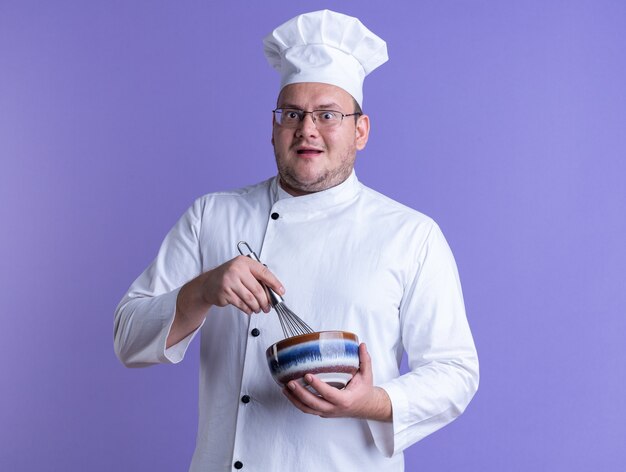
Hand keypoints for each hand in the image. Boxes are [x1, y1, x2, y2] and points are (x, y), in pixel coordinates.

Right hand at [167, 256, 283, 346]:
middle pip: (258, 289)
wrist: (208, 283)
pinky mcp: (225, 293)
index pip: (264, 272)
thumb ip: (256, 278)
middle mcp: (236, 270)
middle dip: (265, 300)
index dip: (274, 283)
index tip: (281, 291)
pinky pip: (242, 304)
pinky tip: (249, 309)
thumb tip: (273, 291)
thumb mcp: (242, 270)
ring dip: (257, 306)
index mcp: (244, 262)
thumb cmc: (229, 277)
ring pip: (250, 299)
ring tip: (259, 309)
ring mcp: (229, 282)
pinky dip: (248, 309)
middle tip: (268, 306)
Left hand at [282, 343, 391, 421]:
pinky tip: (289, 393)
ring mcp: (327, 412)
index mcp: (345, 400)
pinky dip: (296, 402)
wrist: (365, 407)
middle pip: (314, 404)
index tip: (307, 376)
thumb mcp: (367, 375)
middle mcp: (334, 408)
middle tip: (290, 382)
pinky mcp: (322, 412)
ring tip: (285, 388)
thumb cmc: (364, 390)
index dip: (317, 386)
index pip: (329, 394)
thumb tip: (362, 345)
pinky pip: (307, 409)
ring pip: (307, 409)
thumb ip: (365, 360)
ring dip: (294, 399)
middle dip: (300, 393)